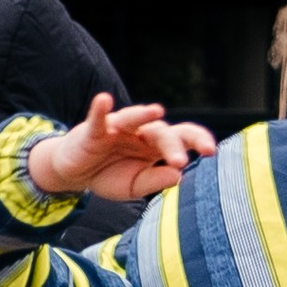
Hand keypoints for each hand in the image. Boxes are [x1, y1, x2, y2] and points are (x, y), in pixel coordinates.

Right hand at [25, 94, 215, 204]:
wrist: (76, 174)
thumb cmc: (109, 175)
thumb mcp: (134, 186)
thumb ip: (155, 180)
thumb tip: (179, 175)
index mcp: (155, 146)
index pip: (182, 137)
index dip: (198, 140)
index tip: (210, 152)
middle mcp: (140, 132)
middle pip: (161, 132)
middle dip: (172, 146)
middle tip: (179, 161)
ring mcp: (117, 128)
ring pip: (134, 118)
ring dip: (143, 114)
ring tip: (156, 111)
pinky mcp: (94, 129)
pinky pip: (98, 118)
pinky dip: (100, 109)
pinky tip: (103, 100)